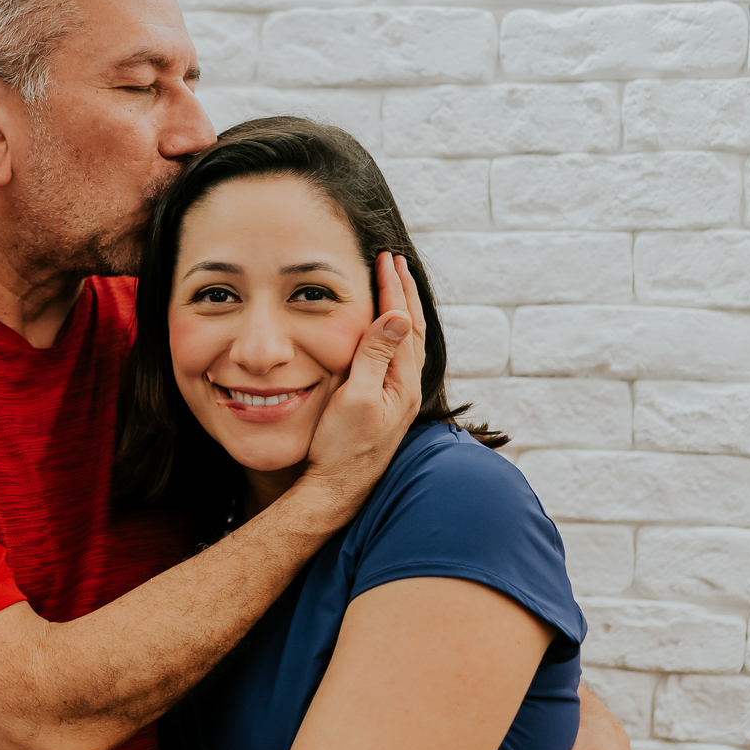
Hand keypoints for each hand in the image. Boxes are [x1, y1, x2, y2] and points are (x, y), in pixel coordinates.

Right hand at [301, 254, 424, 524]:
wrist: (338, 489)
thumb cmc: (343, 448)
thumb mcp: (356, 399)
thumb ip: (376, 357)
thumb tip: (398, 315)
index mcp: (402, 381)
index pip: (403, 323)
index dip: (394, 289)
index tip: (386, 259)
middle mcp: (406, 388)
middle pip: (412, 329)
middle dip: (403, 292)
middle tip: (394, 261)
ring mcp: (398, 398)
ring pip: (407, 343)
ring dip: (401, 310)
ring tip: (394, 287)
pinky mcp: (386, 406)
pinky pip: (396, 357)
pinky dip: (392, 333)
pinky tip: (385, 333)